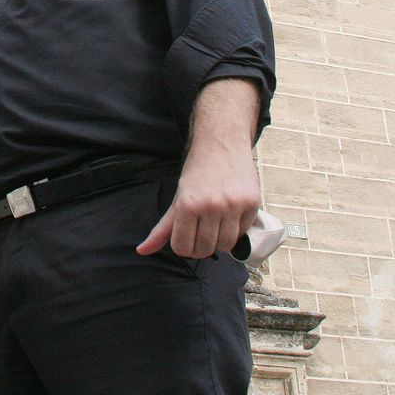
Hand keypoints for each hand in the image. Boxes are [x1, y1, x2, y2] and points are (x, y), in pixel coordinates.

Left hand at [136, 136, 260, 259]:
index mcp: (188, 204)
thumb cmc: (197, 172)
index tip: (185, 238)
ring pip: (226, 245)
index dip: (183, 247)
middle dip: (200, 246)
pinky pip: (243, 232)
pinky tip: (230, 214)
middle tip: (200, 232)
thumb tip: (142, 251)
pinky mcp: (252, 204)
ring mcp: (234, 205)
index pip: (183, 248)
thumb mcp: (177, 197)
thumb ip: (162, 228)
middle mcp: (211, 206)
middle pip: (205, 250)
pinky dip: (236, 229)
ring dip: (219, 240)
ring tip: (215, 224)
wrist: (222, 143)